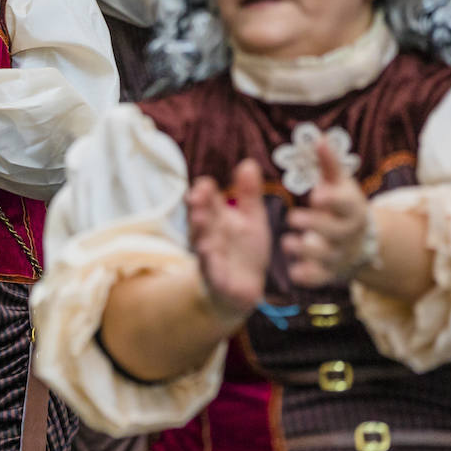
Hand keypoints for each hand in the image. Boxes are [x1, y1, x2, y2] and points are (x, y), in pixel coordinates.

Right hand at [187, 159, 270, 320]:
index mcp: (216, 216)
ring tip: (201, 220)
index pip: (205, 198)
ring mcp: (210, 255)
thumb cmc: (245, 250)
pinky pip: (210, 268)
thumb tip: (248, 162)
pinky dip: (209, 260)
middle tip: (197, 198)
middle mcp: (208, 233)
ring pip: (201, 241)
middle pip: (199, 216)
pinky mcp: (216, 277)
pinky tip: (209, 251)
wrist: (244, 288)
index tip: (205, 185)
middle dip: (197, 208)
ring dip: (200, 231)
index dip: (203, 191)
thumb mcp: (252, 218)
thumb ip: (249, 193)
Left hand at [282, 138, 371, 286]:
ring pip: (327, 255)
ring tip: (286, 243)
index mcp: (351, 207)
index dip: (332, 200)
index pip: (345, 203)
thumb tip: (318, 137)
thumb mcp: (337, 182)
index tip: (316, 195)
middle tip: (292, 218)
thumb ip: (328, 163)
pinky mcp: (330, 271)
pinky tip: (294, 273)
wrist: (358, 240)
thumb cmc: (340, 203)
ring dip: (307, 250)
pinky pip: (321, 277)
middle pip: (335, 231)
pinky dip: (309, 277)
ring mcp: (340, 253)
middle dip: (315, 225)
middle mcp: (348, 232)